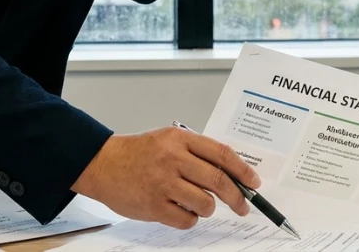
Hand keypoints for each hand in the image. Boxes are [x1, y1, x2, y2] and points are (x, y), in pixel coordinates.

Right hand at [72, 126, 261, 228]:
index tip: (254, 182)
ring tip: (198, 203)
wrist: (103, 164)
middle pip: (219, 180)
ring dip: (208, 208)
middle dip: (237, 197)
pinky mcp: (154, 206)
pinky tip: (180, 209)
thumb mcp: (169, 140)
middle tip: (243, 205)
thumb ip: (197, 152)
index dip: (243, 170)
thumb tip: (232, 173)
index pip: (222, 154)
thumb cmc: (139, 153)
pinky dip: (189, 218)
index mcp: (180, 139)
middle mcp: (173, 159)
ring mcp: (163, 183)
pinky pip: (186, 219)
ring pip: (205, 203)